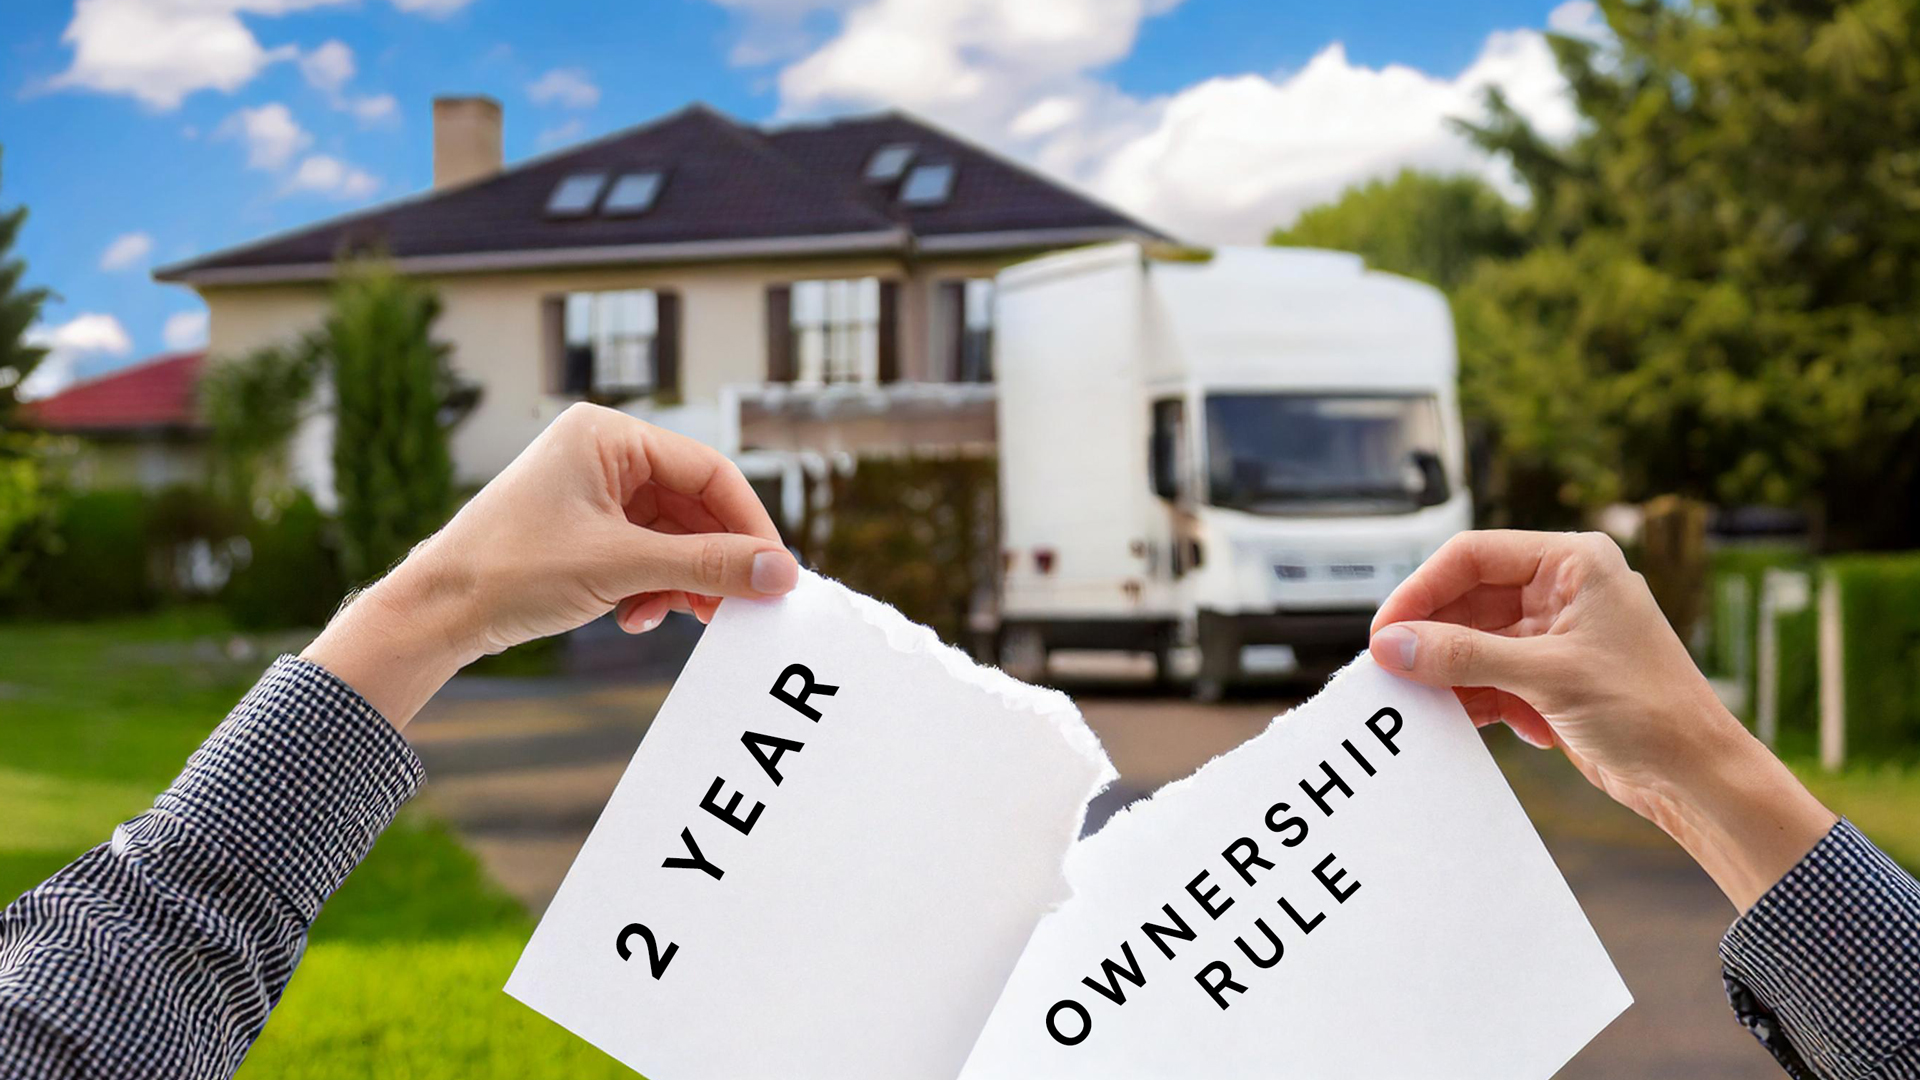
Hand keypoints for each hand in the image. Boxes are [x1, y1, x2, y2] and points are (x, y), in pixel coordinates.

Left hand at [303, 403, 798, 727]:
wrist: (436, 612)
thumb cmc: (512, 571)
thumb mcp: (621, 566)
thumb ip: (707, 565)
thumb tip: (782, 571)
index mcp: (607, 434)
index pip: (708, 470)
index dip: (748, 523)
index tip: (775, 572)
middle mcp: (602, 453)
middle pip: (693, 505)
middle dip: (713, 560)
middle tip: (736, 606)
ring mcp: (592, 492)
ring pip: (672, 535)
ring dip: (682, 580)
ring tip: (682, 617)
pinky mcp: (583, 530)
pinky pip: (644, 553)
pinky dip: (653, 586)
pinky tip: (637, 617)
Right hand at [1368, 529, 1834, 910]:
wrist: (1696, 777)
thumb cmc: (1650, 711)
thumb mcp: (1546, 675)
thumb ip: (1464, 656)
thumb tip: (1392, 645)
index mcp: (1574, 563)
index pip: (1473, 556)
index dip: (1422, 589)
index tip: (1386, 628)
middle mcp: (1562, 590)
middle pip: (1468, 598)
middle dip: (1430, 634)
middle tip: (1390, 667)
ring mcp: (1555, 635)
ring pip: (1474, 639)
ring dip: (1446, 669)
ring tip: (1418, 697)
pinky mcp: (1550, 677)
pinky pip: (1489, 674)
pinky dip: (1468, 695)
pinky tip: (1455, 717)